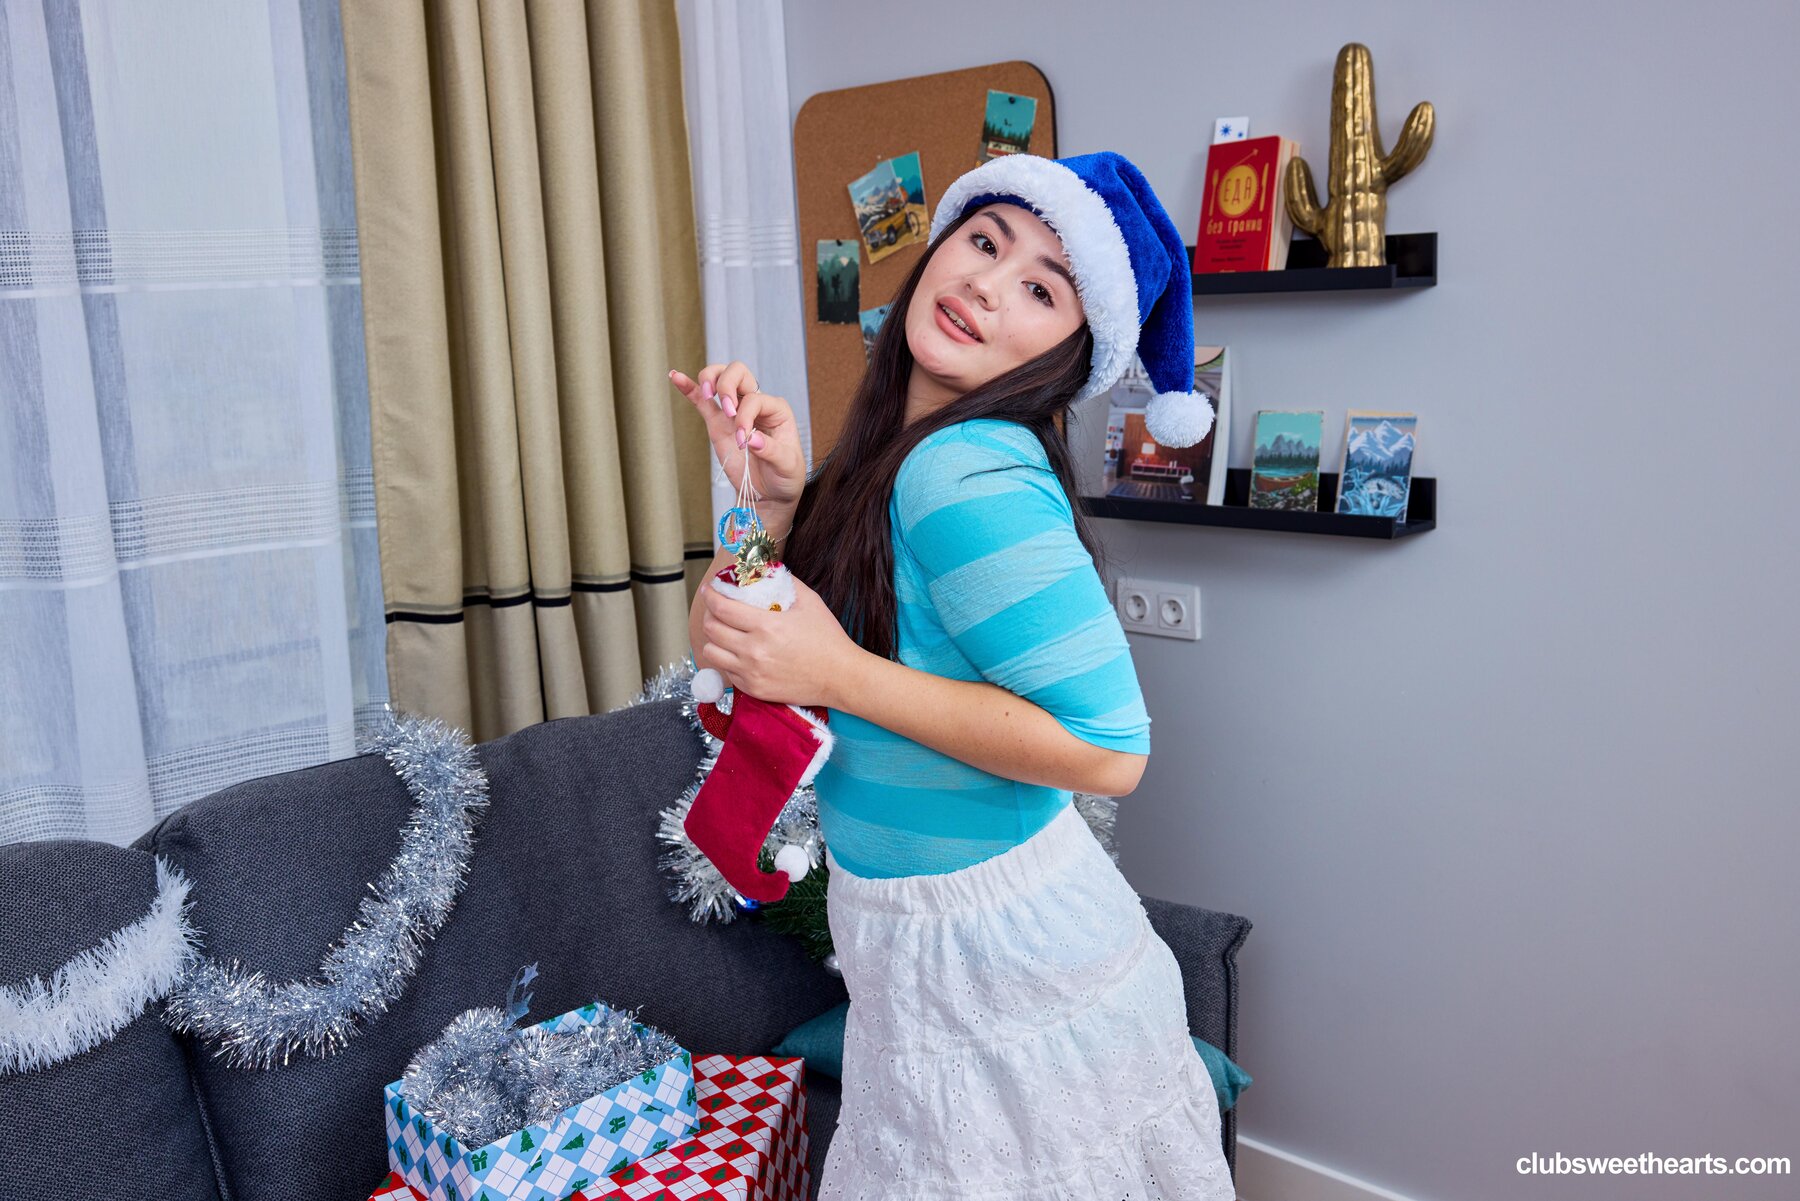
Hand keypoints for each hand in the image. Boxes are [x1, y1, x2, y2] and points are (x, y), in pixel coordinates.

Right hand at [669, 361, 806, 511]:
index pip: (755, 399)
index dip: (746, 416)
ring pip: (720, 377)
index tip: (743, 441)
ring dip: (710, 379)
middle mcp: (756, 403)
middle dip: (727, 386)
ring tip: (707, 393)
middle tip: (727, 412)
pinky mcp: (718, 423)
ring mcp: (734, 411)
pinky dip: (689, 388)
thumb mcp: (787, 466)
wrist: (770, 492)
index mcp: (776, 409)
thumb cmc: (785, 476)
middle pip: (738, 373)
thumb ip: (771, 450)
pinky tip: (675, 376)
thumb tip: (751, 438)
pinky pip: (702, 401)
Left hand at [699, 573, 857, 708]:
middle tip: (716, 609)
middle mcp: (754, 651)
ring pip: (712, 652)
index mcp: (766, 626)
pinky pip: (726, 672)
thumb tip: (767, 568)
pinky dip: (728, 660)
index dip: (710, 595)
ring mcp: (752, 673)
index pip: (722, 608)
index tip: (709, 589)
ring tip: (723, 632)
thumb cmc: (828, 639)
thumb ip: (785, 582)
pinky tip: (738, 652)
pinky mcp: (754, 689)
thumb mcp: (810, 602)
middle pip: (711, 629)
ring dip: (714, 639)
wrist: (840, 677)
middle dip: (709, 614)